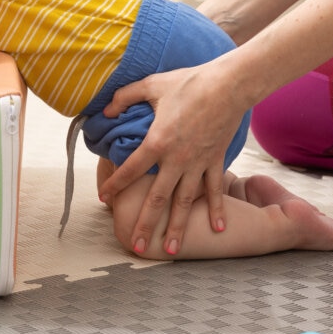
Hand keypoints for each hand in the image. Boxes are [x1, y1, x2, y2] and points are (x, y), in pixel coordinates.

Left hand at [98, 63, 246, 255]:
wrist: (228, 85)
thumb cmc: (187, 83)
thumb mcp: (150, 85)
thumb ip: (124, 98)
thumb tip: (105, 111)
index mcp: (156, 142)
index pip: (129, 170)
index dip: (114, 185)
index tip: (103, 199)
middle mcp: (176, 159)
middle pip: (156, 198)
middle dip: (144, 224)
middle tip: (135, 246)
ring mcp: (197, 163)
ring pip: (184, 202)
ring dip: (177, 227)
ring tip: (169, 250)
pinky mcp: (215, 161)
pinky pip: (215, 189)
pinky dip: (217, 209)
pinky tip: (217, 229)